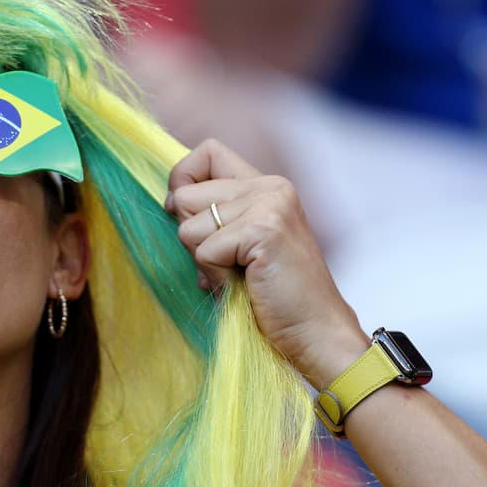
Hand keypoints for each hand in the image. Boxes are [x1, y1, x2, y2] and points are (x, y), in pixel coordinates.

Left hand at [164, 139, 367, 387]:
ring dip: (204, 262)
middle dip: (191, 236)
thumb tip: (169, 201)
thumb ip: (214, 217)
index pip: (206, 153)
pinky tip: (243, 287)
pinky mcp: (263, 231)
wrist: (317, 333)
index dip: (183, 182)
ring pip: (187, 227)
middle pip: (184, 194)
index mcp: (266, 185)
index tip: (189, 218)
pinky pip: (203, 251)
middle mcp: (269, 187)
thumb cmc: (274, 297)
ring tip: (238, 277)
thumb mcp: (240, 246)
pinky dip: (215, 278)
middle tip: (227, 263)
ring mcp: (268, 205)